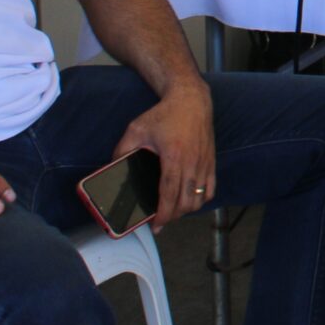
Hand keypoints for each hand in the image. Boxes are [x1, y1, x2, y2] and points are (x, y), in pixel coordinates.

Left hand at [115, 81, 215, 228]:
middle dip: (173, 216)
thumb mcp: (136, 128)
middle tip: (161, 220)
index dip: (164, 213)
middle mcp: (192, 162)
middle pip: (186, 201)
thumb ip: (122, 149)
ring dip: (186, 210)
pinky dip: (201, 200)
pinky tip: (190, 201)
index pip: (170, 193)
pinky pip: (210, 189)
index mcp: (174, 156)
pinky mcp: (211, 161)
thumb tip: (113, 166)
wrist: (191, 100)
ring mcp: (204, 163)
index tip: (157, 224)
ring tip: (173, 211)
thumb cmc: (165, 114)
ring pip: (199, 198)